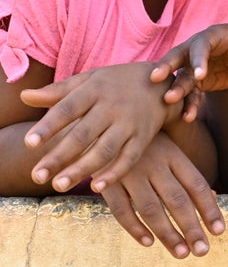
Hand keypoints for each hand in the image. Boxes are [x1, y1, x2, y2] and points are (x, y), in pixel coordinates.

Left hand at [20, 63, 176, 192]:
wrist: (163, 81)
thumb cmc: (116, 82)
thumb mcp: (89, 80)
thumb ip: (58, 91)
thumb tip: (24, 96)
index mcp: (95, 90)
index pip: (67, 109)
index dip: (49, 126)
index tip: (29, 144)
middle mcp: (112, 107)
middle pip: (83, 134)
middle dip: (60, 156)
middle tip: (37, 176)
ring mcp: (130, 123)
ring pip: (105, 150)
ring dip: (82, 169)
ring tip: (59, 185)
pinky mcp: (144, 137)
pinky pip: (130, 157)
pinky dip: (115, 173)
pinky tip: (96, 187)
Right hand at [99, 133, 224, 258]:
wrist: (103, 123)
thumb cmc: (145, 143)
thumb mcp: (169, 151)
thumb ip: (188, 174)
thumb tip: (214, 197)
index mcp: (173, 156)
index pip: (197, 185)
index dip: (209, 209)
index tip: (220, 231)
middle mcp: (155, 164)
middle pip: (177, 200)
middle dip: (192, 228)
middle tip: (203, 251)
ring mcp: (130, 173)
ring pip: (151, 208)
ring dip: (167, 233)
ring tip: (181, 253)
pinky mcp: (107, 182)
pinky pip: (121, 209)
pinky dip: (134, 227)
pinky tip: (148, 242)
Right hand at [150, 24, 227, 119]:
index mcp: (211, 36)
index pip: (201, 45)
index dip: (199, 59)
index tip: (199, 75)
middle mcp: (196, 50)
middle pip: (178, 55)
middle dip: (167, 65)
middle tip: (155, 77)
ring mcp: (192, 66)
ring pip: (181, 77)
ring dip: (175, 88)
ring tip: (168, 100)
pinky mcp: (195, 82)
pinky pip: (190, 93)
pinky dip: (188, 104)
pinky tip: (187, 117)